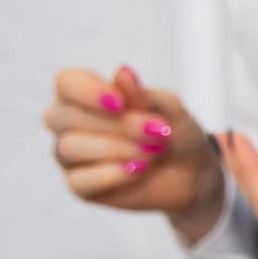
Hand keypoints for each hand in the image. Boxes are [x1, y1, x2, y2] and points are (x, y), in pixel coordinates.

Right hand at [44, 65, 224, 241]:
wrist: (191, 174)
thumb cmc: (172, 132)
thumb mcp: (168, 108)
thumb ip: (143, 94)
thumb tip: (122, 72)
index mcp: (81, 93)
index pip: (66, 83)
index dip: (87, 92)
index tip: (119, 103)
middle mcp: (67, 122)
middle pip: (68, 117)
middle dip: (117, 125)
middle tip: (157, 132)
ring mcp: (69, 155)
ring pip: (70, 147)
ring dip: (116, 148)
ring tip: (153, 152)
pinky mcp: (79, 186)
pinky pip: (79, 180)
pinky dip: (112, 174)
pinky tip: (138, 171)